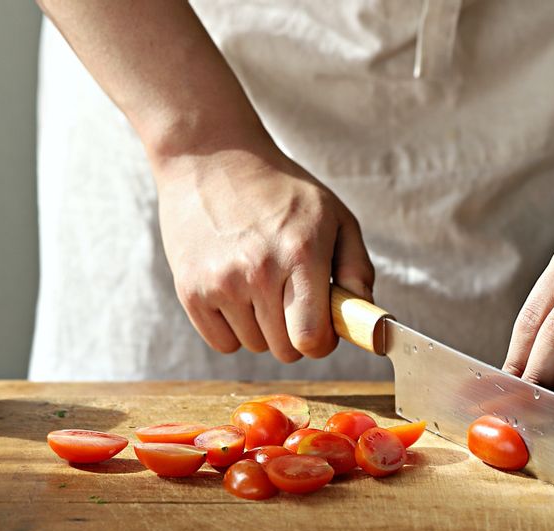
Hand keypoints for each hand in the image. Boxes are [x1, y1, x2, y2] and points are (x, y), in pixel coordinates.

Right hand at [155, 145, 373, 361]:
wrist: (210, 157)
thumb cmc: (280, 191)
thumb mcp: (333, 216)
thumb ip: (357, 269)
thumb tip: (364, 318)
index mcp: (301, 253)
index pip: (312, 338)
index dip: (322, 342)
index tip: (321, 327)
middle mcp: (259, 271)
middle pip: (285, 350)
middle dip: (295, 334)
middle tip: (290, 298)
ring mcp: (220, 282)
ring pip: (254, 346)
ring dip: (263, 329)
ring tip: (259, 286)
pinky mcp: (189, 290)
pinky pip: (222, 344)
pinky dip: (232, 329)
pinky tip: (235, 294)